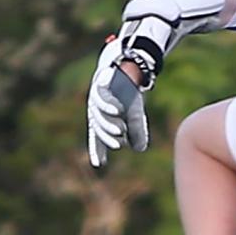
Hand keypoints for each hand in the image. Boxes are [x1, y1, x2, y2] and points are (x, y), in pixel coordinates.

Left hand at [87, 40, 149, 167]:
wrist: (128, 70)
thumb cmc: (129, 94)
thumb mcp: (135, 115)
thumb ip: (136, 132)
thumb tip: (139, 150)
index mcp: (102, 120)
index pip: (98, 138)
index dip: (97, 151)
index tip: (98, 164)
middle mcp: (95, 111)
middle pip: (98, 128)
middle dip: (107, 137)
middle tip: (117, 144)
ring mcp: (96, 98)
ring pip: (98, 115)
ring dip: (109, 124)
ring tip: (120, 130)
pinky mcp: (99, 85)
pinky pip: (101, 98)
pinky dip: (108, 106)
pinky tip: (117, 111)